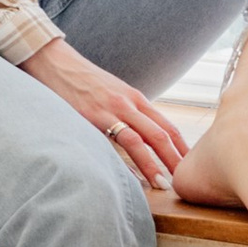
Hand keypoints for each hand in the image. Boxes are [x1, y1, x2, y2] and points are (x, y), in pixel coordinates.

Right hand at [21, 37, 187, 195]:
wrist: (56, 62)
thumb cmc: (83, 82)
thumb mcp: (112, 93)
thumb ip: (127, 113)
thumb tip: (140, 139)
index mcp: (135, 98)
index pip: (167, 126)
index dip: (182, 148)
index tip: (192, 166)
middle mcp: (129, 103)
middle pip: (161, 134)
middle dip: (176, 159)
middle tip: (187, 181)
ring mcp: (111, 109)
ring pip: (143, 139)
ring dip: (155, 164)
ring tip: (164, 184)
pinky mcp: (92, 116)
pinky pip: (117, 140)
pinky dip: (128, 160)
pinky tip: (134, 176)